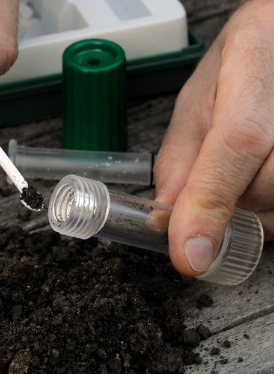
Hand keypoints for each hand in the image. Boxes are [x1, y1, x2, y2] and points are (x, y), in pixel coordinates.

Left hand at [154, 0, 273, 276]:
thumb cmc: (240, 66)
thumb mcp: (196, 101)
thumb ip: (179, 157)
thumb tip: (164, 216)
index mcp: (253, 71)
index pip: (238, 142)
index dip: (211, 200)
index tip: (189, 254)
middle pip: (266, 186)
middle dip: (227, 205)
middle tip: (210, 187)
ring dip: (250, 209)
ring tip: (239, 174)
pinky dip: (268, 210)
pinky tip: (257, 181)